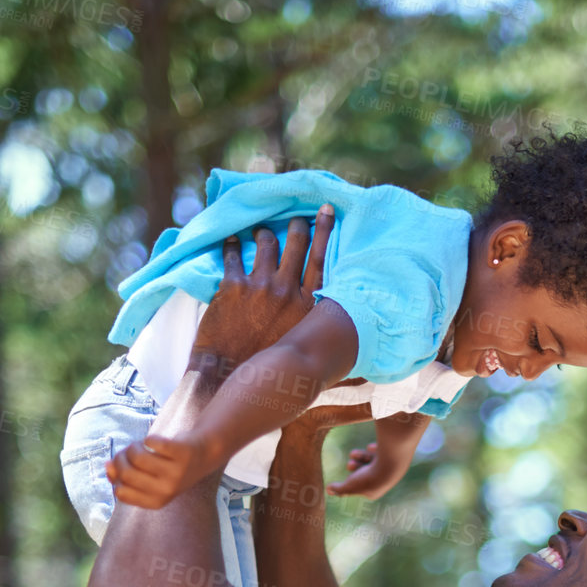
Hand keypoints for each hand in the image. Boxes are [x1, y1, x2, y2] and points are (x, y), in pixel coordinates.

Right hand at [106, 431, 223, 509]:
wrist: (205, 453)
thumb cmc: (169, 465)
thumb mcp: (147, 475)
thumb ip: (124, 475)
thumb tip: (108, 467)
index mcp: (156, 501)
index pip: (120, 492)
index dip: (116, 475)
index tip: (124, 465)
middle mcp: (167, 491)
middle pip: (125, 473)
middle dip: (121, 457)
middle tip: (131, 450)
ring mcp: (177, 473)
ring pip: (137, 456)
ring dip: (134, 445)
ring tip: (142, 445)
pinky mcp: (183, 454)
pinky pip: (153, 442)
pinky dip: (150, 438)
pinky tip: (156, 442)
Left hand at [191, 208, 333, 375]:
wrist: (229, 376)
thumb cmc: (268, 368)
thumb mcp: (302, 350)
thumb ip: (318, 338)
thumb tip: (356, 369)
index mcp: (307, 307)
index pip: (321, 259)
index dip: (325, 230)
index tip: (326, 210)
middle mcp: (287, 291)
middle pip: (297, 242)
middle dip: (296, 225)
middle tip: (293, 219)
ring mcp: (261, 286)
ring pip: (266, 241)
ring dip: (263, 234)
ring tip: (258, 233)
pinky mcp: (233, 286)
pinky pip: (233, 253)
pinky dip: (231, 245)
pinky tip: (230, 240)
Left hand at [327, 441, 405, 499]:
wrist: (390, 464)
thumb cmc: (369, 477)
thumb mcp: (350, 485)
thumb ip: (339, 489)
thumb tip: (328, 490)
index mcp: (375, 491)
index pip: (360, 487)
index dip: (352, 481)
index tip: (346, 479)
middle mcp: (384, 481)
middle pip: (365, 472)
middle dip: (355, 467)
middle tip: (349, 464)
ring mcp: (389, 469)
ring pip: (371, 461)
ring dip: (361, 457)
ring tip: (353, 453)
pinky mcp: (393, 457)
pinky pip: (381, 453)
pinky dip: (374, 450)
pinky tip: (371, 448)